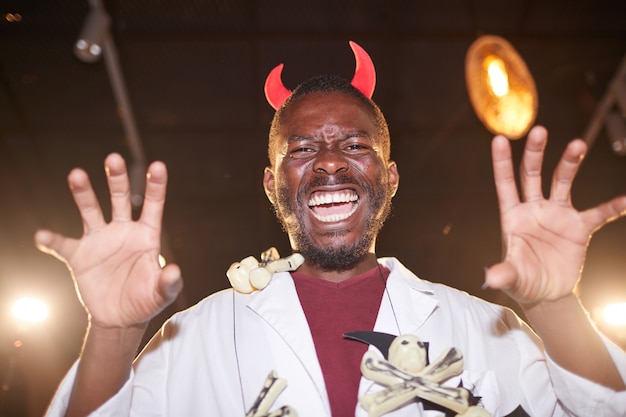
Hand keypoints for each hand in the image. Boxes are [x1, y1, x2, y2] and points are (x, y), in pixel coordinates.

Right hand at [34, 153, 181, 327]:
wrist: (120, 318)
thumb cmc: (145, 300)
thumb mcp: (161, 294)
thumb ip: (169, 283)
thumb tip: (174, 271)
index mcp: (147, 235)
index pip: (153, 205)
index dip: (156, 185)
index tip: (158, 165)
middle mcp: (123, 231)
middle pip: (120, 199)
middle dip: (117, 178)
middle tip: (114, 158)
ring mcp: (100, 241)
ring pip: (91, 211)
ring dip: (84, 193)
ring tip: (76, 174)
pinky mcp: (79, 256)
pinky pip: (63, 245)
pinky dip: (52, 241)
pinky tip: (43, 237)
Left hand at [485, 126, 625, 304]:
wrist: (546, 294)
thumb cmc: (523, 281)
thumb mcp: (512, 278)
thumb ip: (504, 274)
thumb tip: (491, 278)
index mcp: (513, 216)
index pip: (506, 184)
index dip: (502, 162)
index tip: (499, 138)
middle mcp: (534, 209)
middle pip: (532, 175)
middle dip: (535, 153)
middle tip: (539, 130)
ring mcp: (557, 215)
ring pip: (563, 182)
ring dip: (569, 163)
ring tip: (577, 144)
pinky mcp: (578, 228)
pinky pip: (598, 214)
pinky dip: (612, 207)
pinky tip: (625, 200)